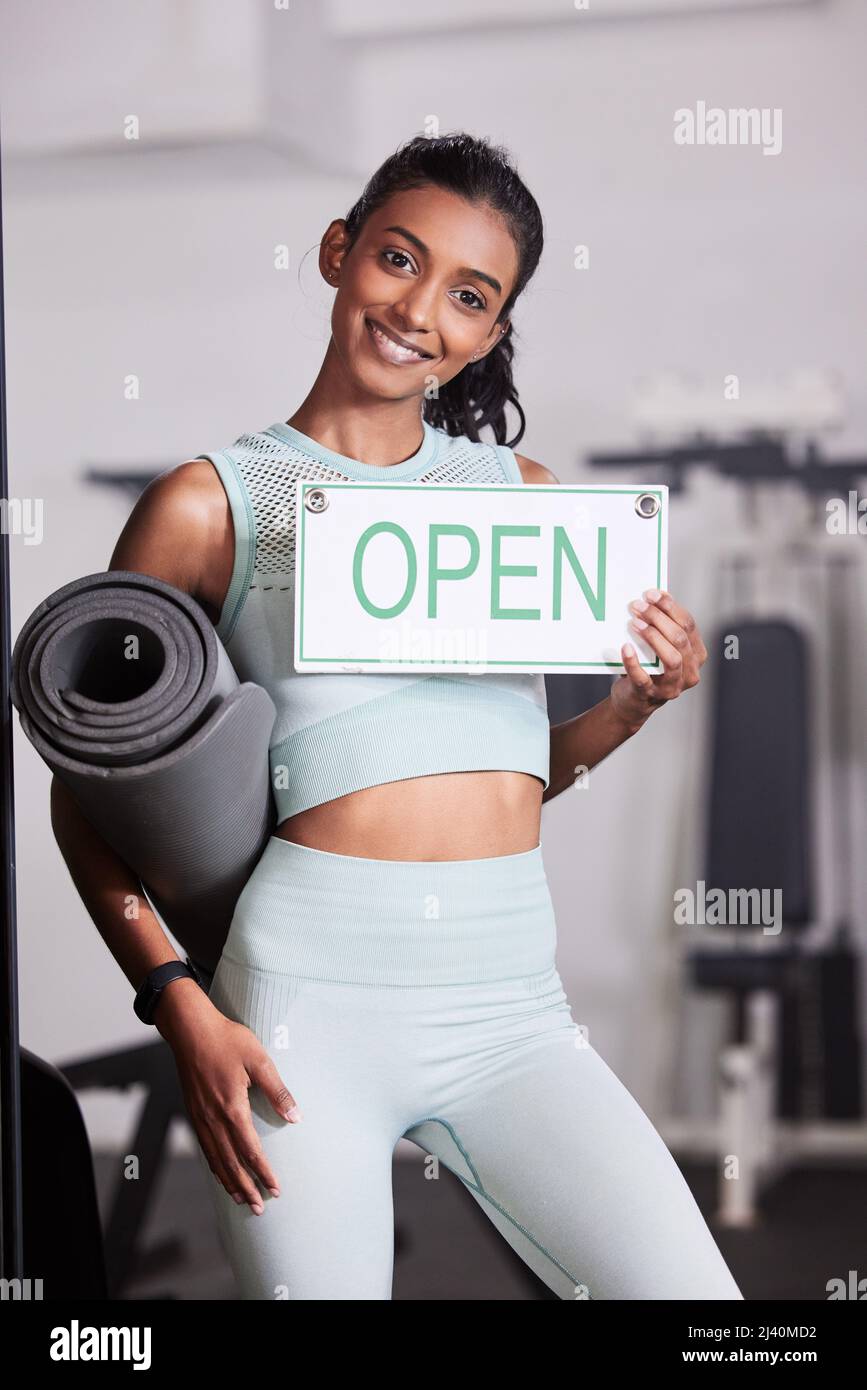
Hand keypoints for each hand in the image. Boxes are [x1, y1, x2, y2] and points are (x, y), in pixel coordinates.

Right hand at [161, 988, 300, 1212]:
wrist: (190, 1029)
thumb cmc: (227, 1040)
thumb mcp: (259, 1060)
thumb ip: (277, 1090)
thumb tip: (296, 1117)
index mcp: (232, 1108)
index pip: (251, 1151)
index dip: (264, 1173)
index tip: (276, 1189)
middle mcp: (213, 1119)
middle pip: (231, 1164)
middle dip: (246, 1188)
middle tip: (260, 1208)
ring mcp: (200, 1117)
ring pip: (215, 1159)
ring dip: (229, 1181)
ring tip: (241, 1199)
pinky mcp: (193, 1111)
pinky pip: (204, 1147)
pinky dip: (215, 1165)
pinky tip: (221, 1171)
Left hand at [610, 587, 707, 732]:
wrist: (632, 701)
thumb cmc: (648, 666)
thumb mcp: (659, 646)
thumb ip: (662, 625)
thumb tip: (654, 594)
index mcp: (696, 655)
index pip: (689, 625)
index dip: (670, 607)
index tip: (651, 594)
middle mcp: (690, 672)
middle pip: (680, 639)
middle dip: (658, 618)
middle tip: (637, 605)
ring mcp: (672, 686)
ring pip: (671, 658)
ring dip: (652, 637)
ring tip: (635, 622)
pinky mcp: (650, 696)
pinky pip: (643, 678)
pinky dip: (633, 662)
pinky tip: (625, 647)